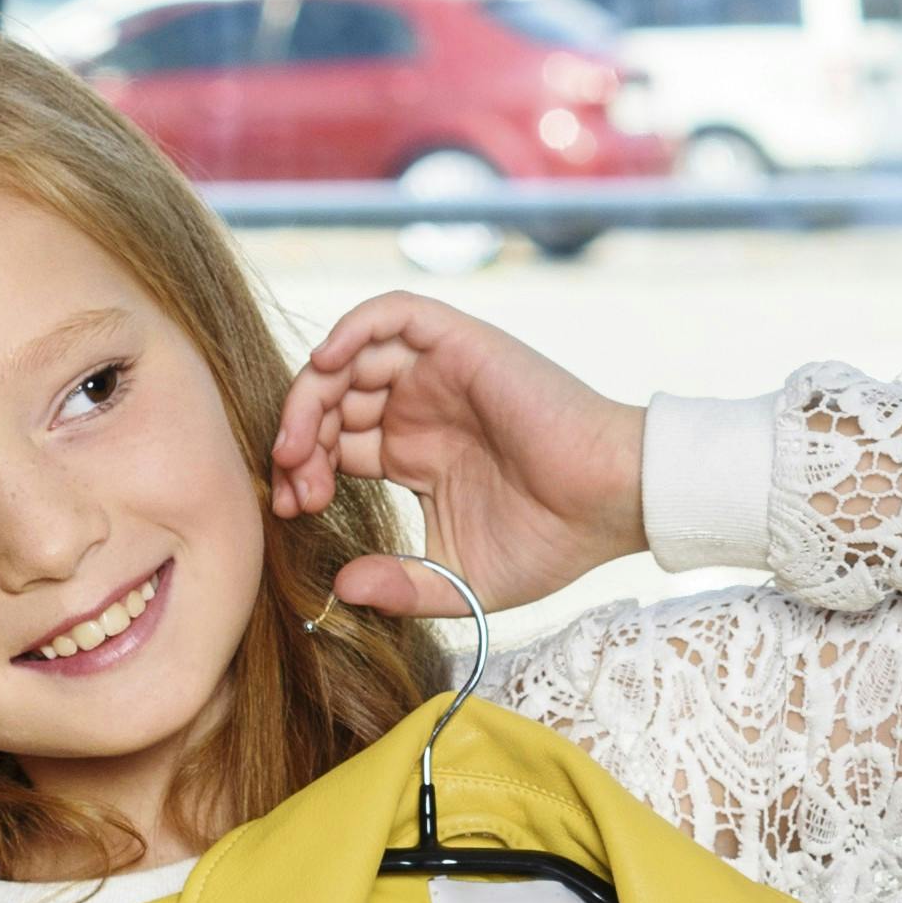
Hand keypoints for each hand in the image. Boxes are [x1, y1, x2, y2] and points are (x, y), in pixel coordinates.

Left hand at [267, 296, 649, 615]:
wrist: (612, 504)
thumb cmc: (552, 541)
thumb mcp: (459, 580)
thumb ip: (400, 588)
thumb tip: (338, 588)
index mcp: (415, 455)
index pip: (332, 446)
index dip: (302, 472)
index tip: (293, 513)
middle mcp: (420, 408)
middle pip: (329, 401)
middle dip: (296, 439)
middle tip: (289, 484)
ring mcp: (439, 373)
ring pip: (349, 357)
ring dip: (310, 393)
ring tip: (297, 443)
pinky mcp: (461, 344)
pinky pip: (393, 314)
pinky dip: (351, 327)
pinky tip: (327, 365)